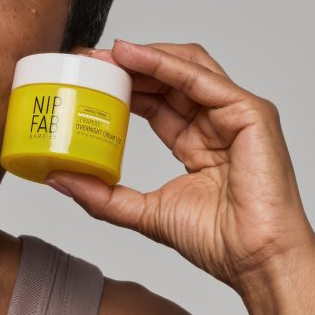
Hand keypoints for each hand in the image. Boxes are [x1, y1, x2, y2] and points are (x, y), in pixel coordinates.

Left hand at [46, 39, 314, 289]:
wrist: (256, 261)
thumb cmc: (221, 242)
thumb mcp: (146, 213)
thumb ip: (104, 196)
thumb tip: (58, 179)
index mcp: (198, 142)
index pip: (156, 100)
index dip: (122, 86)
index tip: (84, 78)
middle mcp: (218, 122)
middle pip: (169, 77)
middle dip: (128, 65)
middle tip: (87, 59)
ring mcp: (237, 114)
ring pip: (188, 67)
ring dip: (145, 56)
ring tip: (106, 53)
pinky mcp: (251, 113)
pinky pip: (202, 79)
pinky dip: (166, 64)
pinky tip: (133, 57)